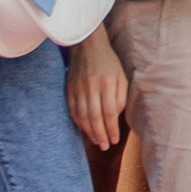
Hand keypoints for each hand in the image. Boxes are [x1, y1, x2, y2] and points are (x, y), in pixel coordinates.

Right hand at [65, 25, 128, 150]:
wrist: (87, 45)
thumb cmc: (109, 62)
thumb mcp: (121, 76)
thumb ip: (120, 97)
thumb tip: (115, 117)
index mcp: (108, 83)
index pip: (109, 112)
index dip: (111, 129)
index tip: (115, 140)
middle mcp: (91, 86)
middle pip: (95, 117)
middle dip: (100, 135)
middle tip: (105, 146)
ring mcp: (77, 88)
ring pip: (82, 116)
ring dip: (89, 132)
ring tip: (97, 141)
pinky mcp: (69, 89)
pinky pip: (72, 110)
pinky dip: (78, 122)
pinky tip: (85, 129)